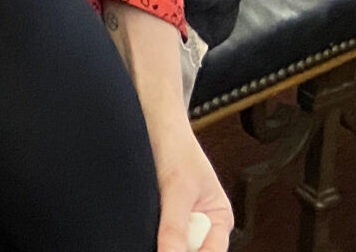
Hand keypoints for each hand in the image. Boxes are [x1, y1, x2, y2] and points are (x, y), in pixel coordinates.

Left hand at [102, 0, 232, 251]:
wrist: (147, 116)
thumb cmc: (173, 143)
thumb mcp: (177, 187)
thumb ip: (175, 225)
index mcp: (218, 220)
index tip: (169, 251)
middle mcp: (200, 226)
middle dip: (171, 248)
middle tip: (154, 237)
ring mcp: (176, 223)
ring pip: (168, 244)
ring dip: (158, 240)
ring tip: (146, 229)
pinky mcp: (155, 216)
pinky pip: (152, 235)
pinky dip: (144, 234)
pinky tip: (137, 228)